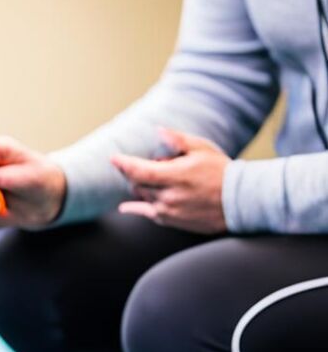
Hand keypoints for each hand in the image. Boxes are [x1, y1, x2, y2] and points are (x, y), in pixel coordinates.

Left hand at [112, 128, 229, 234]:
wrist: (237, 201)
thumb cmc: (220, 172)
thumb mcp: (202, 149)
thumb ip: (178, 140)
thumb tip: (158, 130)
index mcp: (175, 176)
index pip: (140, 170)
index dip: (124, 164)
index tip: (113, 158)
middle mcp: (168, 196)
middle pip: (138, 183)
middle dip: (138, 172)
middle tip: (153, 164)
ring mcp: (167, 211)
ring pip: (142, 196)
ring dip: (143, 186)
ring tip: (162, 178)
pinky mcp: (169, 221)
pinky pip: (145, 213)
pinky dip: (134, 208)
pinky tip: (125, 206)